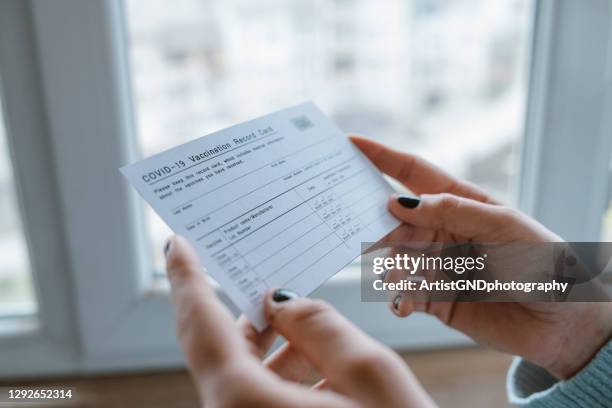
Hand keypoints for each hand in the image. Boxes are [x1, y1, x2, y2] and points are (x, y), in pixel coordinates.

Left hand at [164, 235, 435, 407]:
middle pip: (221, 352)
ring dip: (270, 348)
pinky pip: (254, 401)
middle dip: (246, 314)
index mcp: (245, 404)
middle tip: (264, 278)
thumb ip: (321, 326)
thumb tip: (283, 304)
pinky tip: (315, 364)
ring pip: (241, 379)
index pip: (202, 326)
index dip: (188, 278)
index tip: (177, 243)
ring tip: (303, 322)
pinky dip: (278, 378)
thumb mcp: (372, 377)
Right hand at [352, 135, 611, 378]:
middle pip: (394, 219)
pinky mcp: (435, 300)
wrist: (566, 322)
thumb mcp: (504, 227)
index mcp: (459, 203)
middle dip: (373, 220)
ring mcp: (436, 265)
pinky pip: (405, 295)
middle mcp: (441, 231)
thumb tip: (398, 201)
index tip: (349, 144)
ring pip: (394, 259)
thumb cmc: (545, 263)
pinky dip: (398, 299)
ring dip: (391, 266)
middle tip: (352, 225)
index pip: (412, 174)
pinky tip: (403, 303)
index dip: (380, 157)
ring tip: (401, 277)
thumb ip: (452, 210)